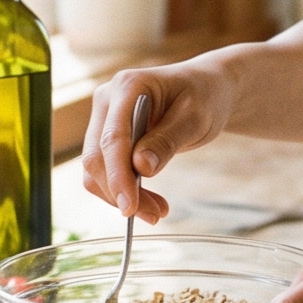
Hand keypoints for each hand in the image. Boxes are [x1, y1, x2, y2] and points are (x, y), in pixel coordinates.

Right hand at [81, 61, 236, 220]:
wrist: (205, 88)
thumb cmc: (204, 96)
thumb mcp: (196, 118)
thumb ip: (167, 140)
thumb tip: (140, 167)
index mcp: (127, 86)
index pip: (113, 138)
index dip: (118, 176)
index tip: (130, 207)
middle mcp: (107, 99)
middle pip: (97, 156)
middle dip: (121, 192)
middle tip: (156, 216)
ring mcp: (104, 117)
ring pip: (96, 168)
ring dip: (120, 196)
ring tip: (158, 212)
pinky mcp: (107, 135)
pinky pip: (106, 169)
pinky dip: (123, 189)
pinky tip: (149, 202)